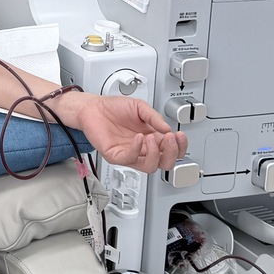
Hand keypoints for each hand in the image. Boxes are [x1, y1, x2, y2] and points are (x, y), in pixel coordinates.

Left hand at [61, 93, 187, 173]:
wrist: (93, 107)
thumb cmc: (114, 108)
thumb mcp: (140, 107)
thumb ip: (154, 117)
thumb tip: (167, 128)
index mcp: (152, 138)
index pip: (172, 151)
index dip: (180, 146)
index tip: (180, 135)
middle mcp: (143, 148)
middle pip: (165, 163)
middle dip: (172, 152)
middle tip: (170, 138)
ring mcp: (130, 153)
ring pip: (150, 166)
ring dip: (156, 153)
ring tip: (153, 137)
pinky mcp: (116, 155)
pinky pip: (130, 159)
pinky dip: (137, 149)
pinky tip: (139, 137)